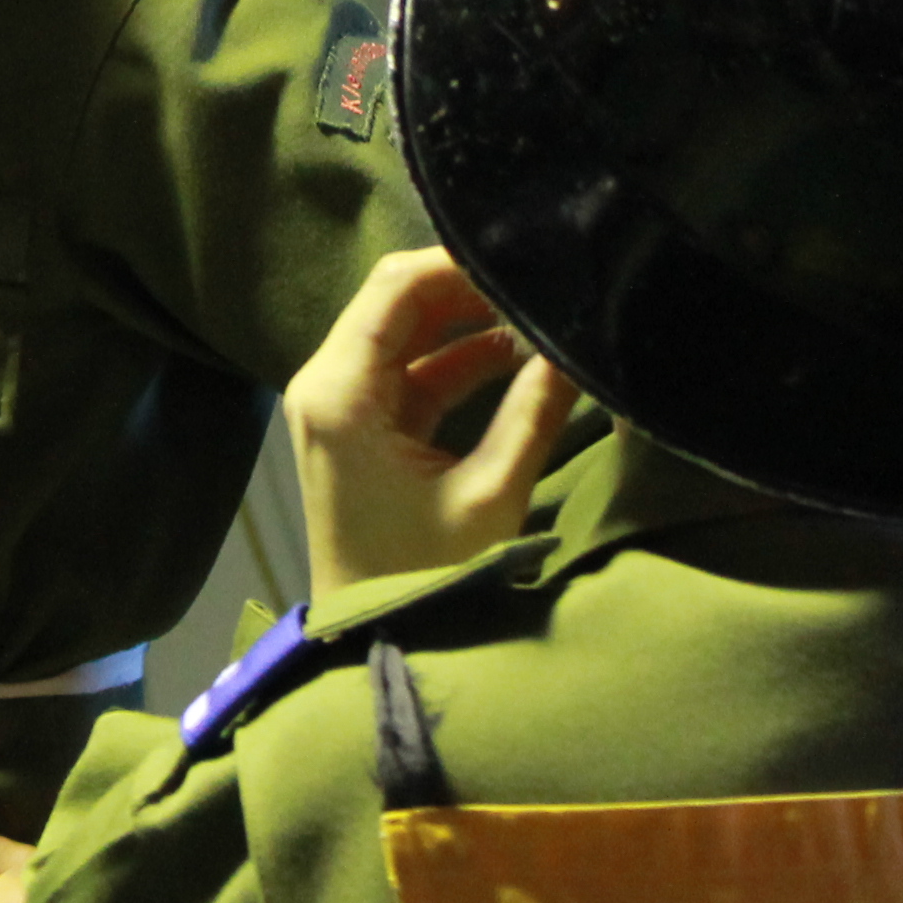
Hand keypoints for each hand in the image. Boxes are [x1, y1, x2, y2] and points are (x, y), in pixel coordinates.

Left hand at [287, 248, 581, 592]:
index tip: (526, 259)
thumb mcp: (489, 495)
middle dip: (470, 287)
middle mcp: (326, 384)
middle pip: (398, 299)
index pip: (396, 287)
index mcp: (340, 391)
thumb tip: (576, 343)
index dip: (461, 264)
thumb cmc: (423, 578)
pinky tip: (523, 354)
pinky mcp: (362, 427)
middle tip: (541, 282)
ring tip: (542, 315)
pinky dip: (462, 359)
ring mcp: (340, 404)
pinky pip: (412, 370)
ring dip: (471, 321)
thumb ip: (534, 410)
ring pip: (408, 331)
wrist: (371, 643)